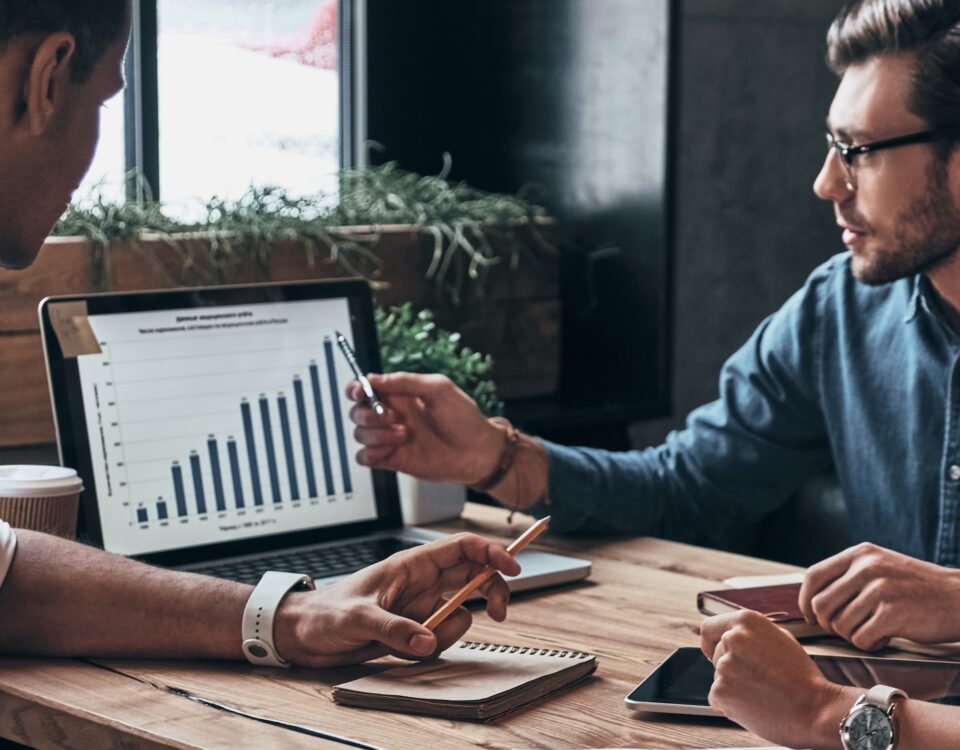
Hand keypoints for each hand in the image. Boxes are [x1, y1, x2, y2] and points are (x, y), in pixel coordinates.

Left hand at [273, 533, 519, 666]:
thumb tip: (428, 641)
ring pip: (460, 613)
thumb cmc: (324, 613)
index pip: (462, 547)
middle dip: (491, 591)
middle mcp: (420, 582)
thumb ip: (394, 629)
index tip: (513, 568)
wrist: (303, 635)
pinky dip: (430, 648)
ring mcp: (419, 606)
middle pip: (473, 576)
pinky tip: (400, 651)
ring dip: (449, 631)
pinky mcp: (414, 629)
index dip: (491, 552)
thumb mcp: (357, 619)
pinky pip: (440, 637)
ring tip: (417, 641)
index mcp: (411, 565)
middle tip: (499, 613)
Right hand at [347, 373, 504, 484]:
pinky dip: (372, 453)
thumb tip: (374, 378)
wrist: (477, 452)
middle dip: (370, 414)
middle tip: (395, 417)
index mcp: (400, 395)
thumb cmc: (464, 418)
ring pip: (359, 434)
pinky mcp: (392, 459)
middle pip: (357, 411)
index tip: (361, 392)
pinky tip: (393, 450)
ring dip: (377, 434)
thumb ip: (406, 381)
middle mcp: (392, 415)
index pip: (364, 388)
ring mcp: (390, 438)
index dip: (355, 389)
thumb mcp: (439, 389)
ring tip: (405, 434)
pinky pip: (364, 457)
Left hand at [701, 611, 855, 749]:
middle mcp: (731, 638)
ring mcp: (724, 665)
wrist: (815, 710)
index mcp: (745, 621)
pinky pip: (717, 698)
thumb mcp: (780, 638)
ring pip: (719, 677)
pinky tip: (755, 705)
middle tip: (758, 679)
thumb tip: (728, 634)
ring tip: (762, 693)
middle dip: (731, 667)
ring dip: (734, 686)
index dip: (711, 642)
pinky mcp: (720, 691)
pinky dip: (731, 704)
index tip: (715, 652)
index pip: (708, 628)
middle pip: (716, 655)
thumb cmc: (802, 677)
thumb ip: (751, 633)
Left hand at [799, 542, 959, 649]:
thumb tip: (811, 600)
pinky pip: (860, 639)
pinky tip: (884, 638)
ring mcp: (879, 590)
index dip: (805, 600)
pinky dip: (869, 645)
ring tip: (872, 631)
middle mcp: (866, 568)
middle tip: (847, 630)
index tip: (810, 616)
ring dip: (852, 636)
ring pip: (839, 625)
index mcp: (860, 554)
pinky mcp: (892, 614)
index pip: (813, 576)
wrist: (959, 598)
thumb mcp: (880, 566)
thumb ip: (849, 575)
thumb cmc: (916, 588)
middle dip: (828, 624)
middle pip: (821, 605)